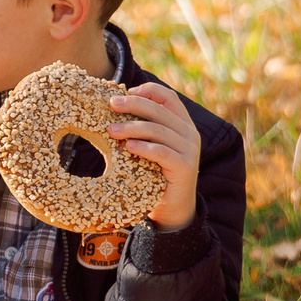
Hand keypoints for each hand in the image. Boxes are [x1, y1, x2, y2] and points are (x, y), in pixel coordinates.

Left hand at [107, 82, 201, 231]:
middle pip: (160, 110)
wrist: (172, 209)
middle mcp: (189, 133)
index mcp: (182, 124)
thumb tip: (116, 106)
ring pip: (159, 130)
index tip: (125, 92)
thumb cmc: (155, 174)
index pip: (168, 97)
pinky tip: (127, 147)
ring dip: (132, 127)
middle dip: (133, 104)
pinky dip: (144, 147)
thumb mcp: (151, 147)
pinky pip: (162, 152)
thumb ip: (143, 129)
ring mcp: (189, 150)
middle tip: (111, 104)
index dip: (148, 91)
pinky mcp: (185, 167)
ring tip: (111, 130)